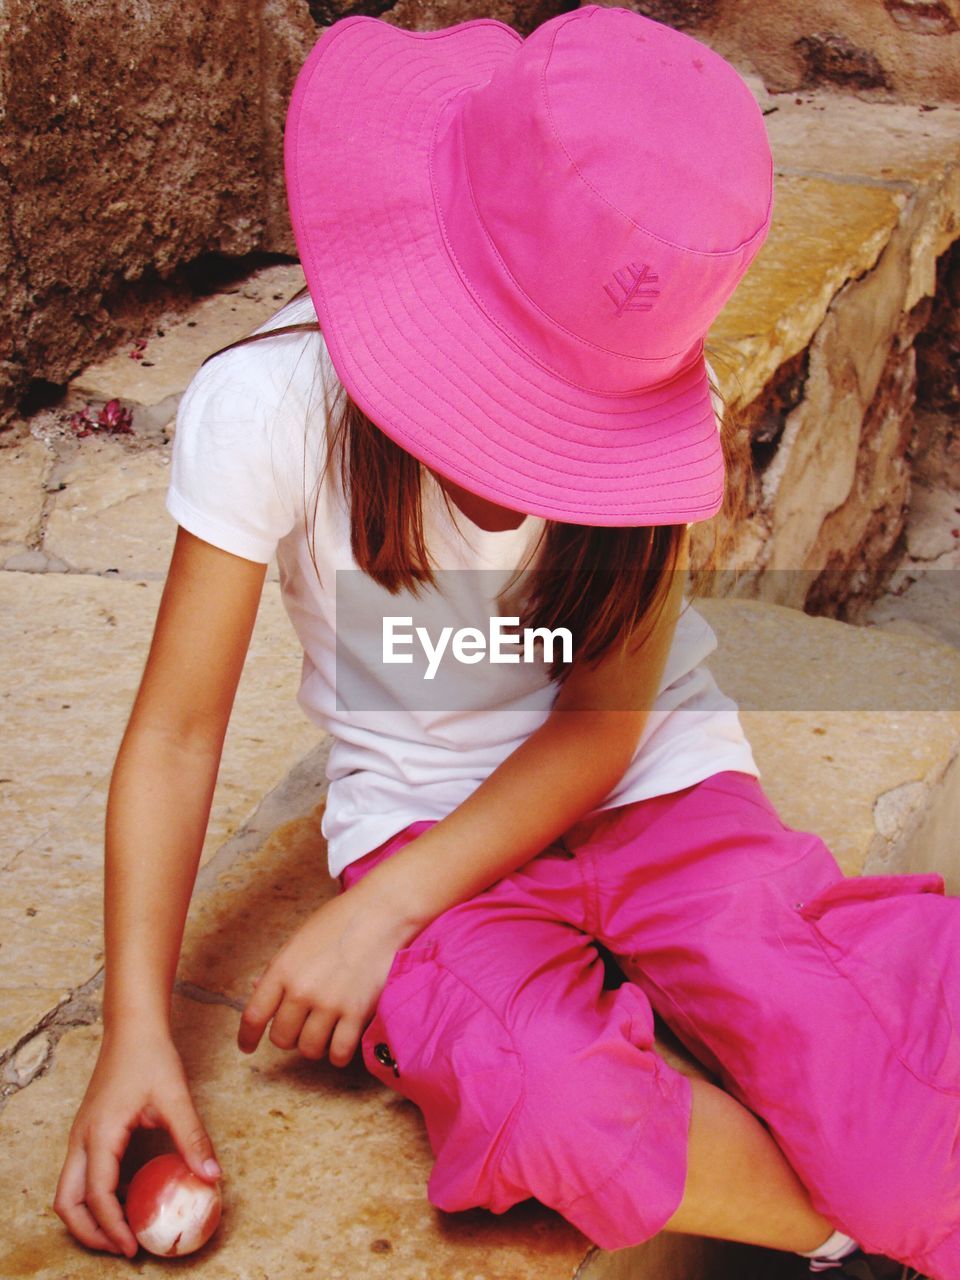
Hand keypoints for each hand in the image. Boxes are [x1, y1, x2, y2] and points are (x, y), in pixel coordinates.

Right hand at [54, 1028, 221, 1257]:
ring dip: (88, 1216)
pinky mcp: (88, 1131)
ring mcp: (81, 1135)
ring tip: (124, 1229)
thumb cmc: (151, 1056)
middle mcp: (82, 1139)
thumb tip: (212, 1176)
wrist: (133, 1027)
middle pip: (66, 1202)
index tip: (134, 1248)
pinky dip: (94, 1197)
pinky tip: (128, 1197)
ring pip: (68, 1191)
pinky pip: (80, 1175)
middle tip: (122, 1247)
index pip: (98, 1195)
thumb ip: (192, 1137)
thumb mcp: (175, 1097)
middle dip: (89, 1232)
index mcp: (100, 1134)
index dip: (113, 1227)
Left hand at [237, 879, 417, 1065]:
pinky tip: (340, 1041)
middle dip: (288, 1036)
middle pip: (281, 1037)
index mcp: (283, 969)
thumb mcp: (300, 940)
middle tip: (300, 1026)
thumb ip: (279, 970)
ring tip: (323, 1031)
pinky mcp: (357, 1013)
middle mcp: (302, 990)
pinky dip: (337, 1053)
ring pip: (308, 1049)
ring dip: (313, 1045)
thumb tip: (258, 992)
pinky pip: (338, 1053)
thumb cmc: (340, 921)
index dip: (247, 1037)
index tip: (247, 1046)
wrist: (382, 913)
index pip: (253, 1016)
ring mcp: (330, 1004)